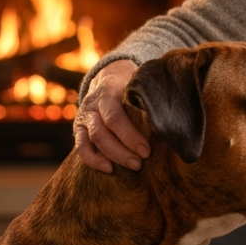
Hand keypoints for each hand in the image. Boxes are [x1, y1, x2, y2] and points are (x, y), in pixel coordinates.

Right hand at [73, 59, 148, 173]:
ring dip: (112, 156)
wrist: (107, 76)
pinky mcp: (79, 127)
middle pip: (102, 132)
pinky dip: (92, 160)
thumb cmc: (130, 83)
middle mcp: (92, 104)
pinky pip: (80, 147)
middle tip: (140, 163)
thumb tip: (167, 121)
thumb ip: (144, 99)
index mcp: (108, 91)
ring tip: (133, 166)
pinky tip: (109, 169)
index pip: (114, 117)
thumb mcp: (136, 85)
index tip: (146, 151)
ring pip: (92, 140)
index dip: (130, 136)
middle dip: (122, 151)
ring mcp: (84, 116)